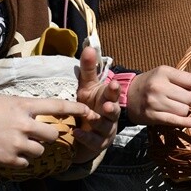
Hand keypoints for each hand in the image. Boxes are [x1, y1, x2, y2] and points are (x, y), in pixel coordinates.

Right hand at [0, 95, 90, 169]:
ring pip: (40, 151)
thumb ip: (22, 107)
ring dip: (34, 150)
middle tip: (38, 136)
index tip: (88, 111)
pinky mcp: (8, 159)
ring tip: (17, 144)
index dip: (75, 108)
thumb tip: (34, 114)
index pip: (56, 105)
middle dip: (49, 137)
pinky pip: (25, 164)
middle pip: (53, 135)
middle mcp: (24, 124)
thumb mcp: (3, 100)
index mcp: (23, 105)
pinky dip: (20, 161)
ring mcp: (16, 143)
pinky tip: (8, 153)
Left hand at [72, 46, 120, 162]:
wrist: (84, 131)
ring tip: (90, 116)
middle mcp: (110, 115)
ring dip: (99, 121)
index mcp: (108, 99)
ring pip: (105, 126)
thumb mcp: (87, 86)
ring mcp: (106, 130)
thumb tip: (89, 47)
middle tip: (108, 104)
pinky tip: (76, 133)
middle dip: (111, 107)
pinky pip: (94, 142)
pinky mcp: (98, 143)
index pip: (113, 93)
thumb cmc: (88, 105)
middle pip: (114, 110)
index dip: (113, 90)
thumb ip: (88, 69)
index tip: (112, 83)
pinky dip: (86, 137)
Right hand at [125, 66, 190, 127]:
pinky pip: (175, 121)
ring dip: (184, 110)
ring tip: (174, 106)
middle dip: (188, 99)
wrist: (128, 96)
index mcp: (163, 72)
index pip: (190, 81)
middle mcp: (158, 86)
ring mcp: (154, 102)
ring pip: (184, 110)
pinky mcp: (152, 116)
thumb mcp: (165, 74)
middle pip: (188, 97)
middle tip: (179, 98)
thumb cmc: (150, 83)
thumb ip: (186, 78)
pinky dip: (186, 122)